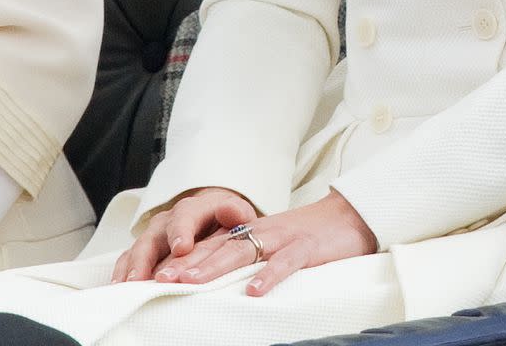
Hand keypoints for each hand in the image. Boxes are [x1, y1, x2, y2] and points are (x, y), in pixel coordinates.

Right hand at [111, 187, 256, 282]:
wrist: (215, 220)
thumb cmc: (227, 223)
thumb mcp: (238, 216)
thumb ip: (235, 214)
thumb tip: (232, 210)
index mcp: (195, 208)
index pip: (186, 215)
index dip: (182, 231)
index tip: (181, 248)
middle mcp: (171, 220)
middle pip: (155, 234)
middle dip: (147, 256)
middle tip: (143, 277)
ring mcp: (156, 234)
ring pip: (139, 247)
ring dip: (133, 266)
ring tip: (128, 286)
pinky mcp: (146, 249)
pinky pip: (129, 258)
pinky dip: (123, 271)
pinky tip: (119, 287)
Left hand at [152, 188, 376, 294]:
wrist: (350, 215)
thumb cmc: (311, 235)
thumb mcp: (275, 245)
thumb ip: (249, 258)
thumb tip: (219, 283)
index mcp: (253, 232)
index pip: (213, 244)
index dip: (184, 258)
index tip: (155, 274)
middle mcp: (263, 232)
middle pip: (220, 247)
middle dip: (188, 262)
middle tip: (160, 278)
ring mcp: (284, 238)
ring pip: (244, 251)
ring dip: (214, 267)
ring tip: (190, 282)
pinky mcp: (307, 248)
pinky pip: (285, 262)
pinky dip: (269, 276)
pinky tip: (254, 291)